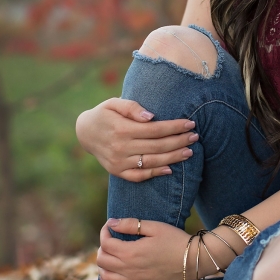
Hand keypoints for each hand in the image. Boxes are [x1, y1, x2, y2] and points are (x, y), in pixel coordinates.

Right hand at [75, 98, 198, 179]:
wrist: (85, 132)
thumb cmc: (104, 114)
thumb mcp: (113, 103)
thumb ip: (132, 107)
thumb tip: (152, 117)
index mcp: (121, 129)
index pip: (155, 129)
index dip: (174, 127)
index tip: (190, 124)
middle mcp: (121, 147)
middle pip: (157, 146)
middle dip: (179, 141)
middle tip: (195, 137)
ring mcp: (119, 162)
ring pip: (152, 162)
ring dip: (173, 158)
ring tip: (189, 152)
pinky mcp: (117, 172)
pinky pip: (139, 176)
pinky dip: (155, 173)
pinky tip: (170, 169)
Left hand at [96, 219, 200, 279]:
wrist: (193, 260)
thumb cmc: (175, 240)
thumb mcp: (154, 227)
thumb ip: (130, 224)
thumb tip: (112, 222)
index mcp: (131, 252)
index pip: (105, 243)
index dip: (104, 232)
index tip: (110, 227)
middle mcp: (129, 269)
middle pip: (102, 260)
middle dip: (102, 248)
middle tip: (111, 242)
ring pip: (106, 278)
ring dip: (103, 267)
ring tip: (111, 258)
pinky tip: (113, 278)